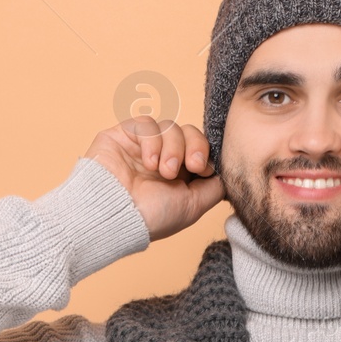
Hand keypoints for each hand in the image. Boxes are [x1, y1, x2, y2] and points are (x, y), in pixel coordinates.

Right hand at [85, 117, 225, 240]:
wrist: (116, 216)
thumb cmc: (151, 217)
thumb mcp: (194, 206)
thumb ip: (214, 187)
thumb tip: (224, 172)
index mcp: (179, 174)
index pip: (200, 147)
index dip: (205, 152)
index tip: (203, 169)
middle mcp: (161, 158)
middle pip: (189, 132)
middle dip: (195, 146)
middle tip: (192, 165)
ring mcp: (142, 146)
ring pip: (170, 126)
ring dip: (172, 148)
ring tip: (163, 171)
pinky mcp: (122, 135)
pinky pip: (147, 124)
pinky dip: (152, 141)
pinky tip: (148, 162)